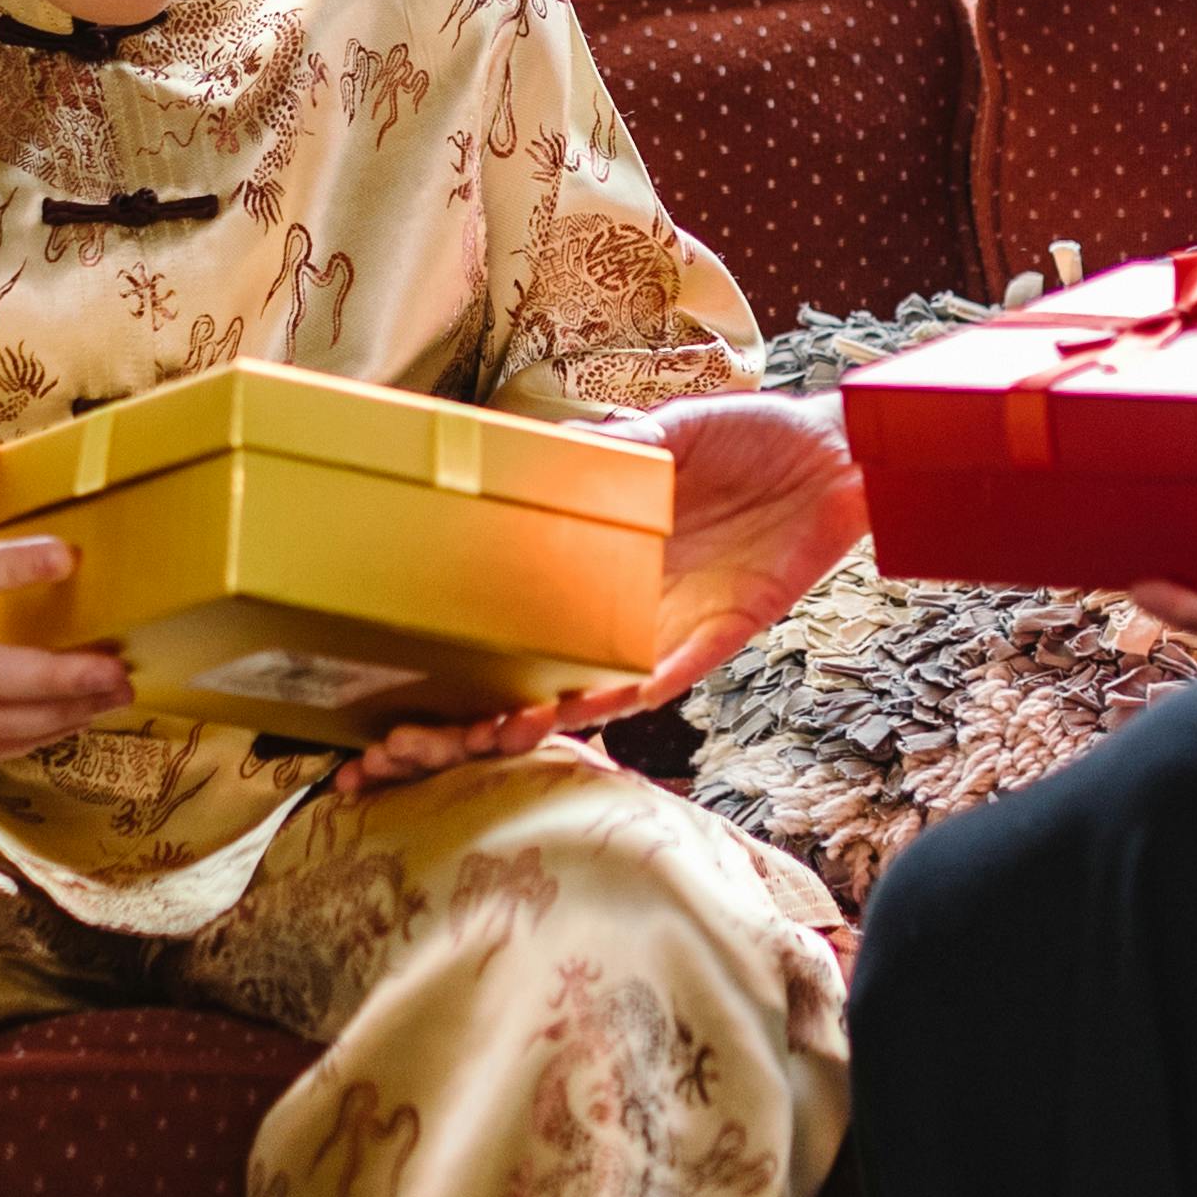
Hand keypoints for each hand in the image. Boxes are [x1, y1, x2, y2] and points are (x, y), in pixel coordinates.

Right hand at [335, 392, 866, 793]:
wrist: (836, 455)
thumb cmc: (745, 439)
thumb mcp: (657, 435)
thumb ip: (594, 453)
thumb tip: (514, 452)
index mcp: (580, 576)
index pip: (486, 639)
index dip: (426, 676)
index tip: (359, 705)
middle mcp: (602, 622)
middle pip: (505, 697)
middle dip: (439, 736)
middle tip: (374, 761)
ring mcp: (648, 641)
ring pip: (561, 708)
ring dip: (505, 728)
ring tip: (449, 740)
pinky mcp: (703, 648)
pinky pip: (640, 688)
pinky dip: (594, 701)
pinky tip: (542, 715)